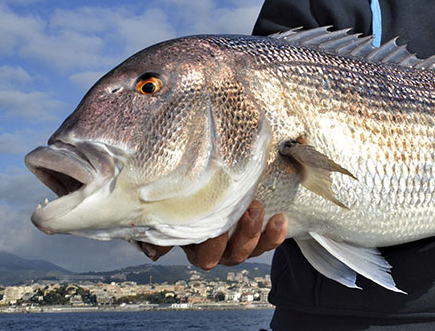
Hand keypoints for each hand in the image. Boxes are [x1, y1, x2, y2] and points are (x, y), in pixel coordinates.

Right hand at [138, 201, 287, 269]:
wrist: (219, 178)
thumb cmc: (190, 188)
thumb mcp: (174, 198)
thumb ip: (159, 219)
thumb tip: (154, 251)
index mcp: (191, 242)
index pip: (198, 252)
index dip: (207, 244)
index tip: (213, 227)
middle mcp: (213, 249)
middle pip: (223, 256)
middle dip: (234, 236)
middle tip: (242, 211)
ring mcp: (235, 245)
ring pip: (245, 252)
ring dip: (252, 233)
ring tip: (257, 208)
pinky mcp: (257, 238)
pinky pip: (267, 244)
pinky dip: (274, 235)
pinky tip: (279, 218)